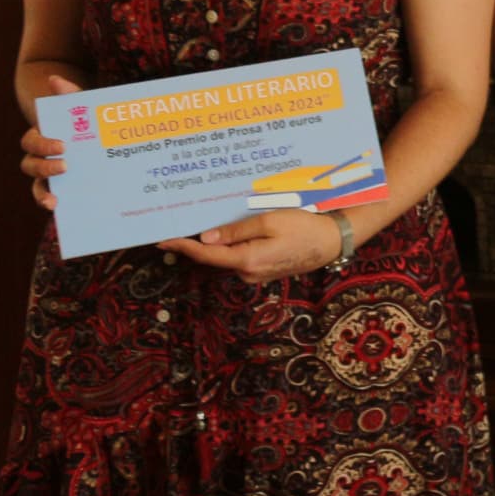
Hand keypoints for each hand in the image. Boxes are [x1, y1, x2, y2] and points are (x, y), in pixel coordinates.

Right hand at [20, 72, 80, 210]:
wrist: (103, 138)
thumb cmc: (89, 120)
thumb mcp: (84, 107)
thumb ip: (71, 95)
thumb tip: (54, 79)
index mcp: (43, 137)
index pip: (31, 141)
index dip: (43, 144)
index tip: (63, 146)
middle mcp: (41, 158)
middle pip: (30, 165)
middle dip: (44, 167)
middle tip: (66, 166)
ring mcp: (50, 176)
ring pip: (37, 186)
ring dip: (42, 193)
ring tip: (54, 199)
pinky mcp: (62, 190)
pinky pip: (49, 199)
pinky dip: (49, 204)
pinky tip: (59, 208)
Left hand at [161, 208, 345, 282]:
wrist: (333, 242)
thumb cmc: (305, 227)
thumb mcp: (270, 221)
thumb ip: (237, 231)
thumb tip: (206, 239)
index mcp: (247, 260)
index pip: (206, 255)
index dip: (182, 247)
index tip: (162, 240)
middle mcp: (247, 272)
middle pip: (214, 257)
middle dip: (197, 243)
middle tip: (180, 226)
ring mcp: (256, 274)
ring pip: (228, 257)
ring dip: (217, 244)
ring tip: (206, 225)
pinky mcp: (264, 270)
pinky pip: (241, 257)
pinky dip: (233, 247)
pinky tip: (233, 234)